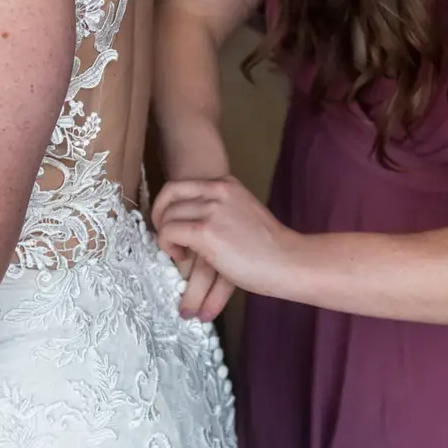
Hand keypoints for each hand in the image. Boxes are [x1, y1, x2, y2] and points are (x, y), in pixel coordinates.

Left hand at [152, 176, 301, 306]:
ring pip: (167, 216)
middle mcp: (218, 192)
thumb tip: (198, 221)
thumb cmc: (271, 246)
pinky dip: (168, 246)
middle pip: (169, 196)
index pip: (181, 185)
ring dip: (165, 236)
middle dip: (160, 217)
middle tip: (166, 237)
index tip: (170, 221)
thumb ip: (224, 210)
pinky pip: (168, 233)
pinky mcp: (205, 232)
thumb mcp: (246, 214)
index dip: (167, 204)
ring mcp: (211, 210)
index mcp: (228, 185)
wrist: (288, 261)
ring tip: (178, 253)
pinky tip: (182, 258)